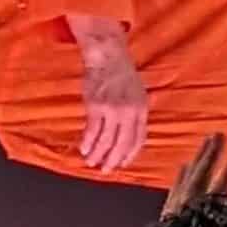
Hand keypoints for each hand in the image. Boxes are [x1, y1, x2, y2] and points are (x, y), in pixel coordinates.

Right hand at [79, 42, 148, 171]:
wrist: (108, 57)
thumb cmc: (122, 75)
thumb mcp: (138, 94)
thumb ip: (135, 114)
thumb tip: (130, 137)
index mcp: (142, 109)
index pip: (138, 139)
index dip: (130, 154)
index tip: (122, 164)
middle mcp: (129, 112)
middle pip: (122, 143)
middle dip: (114, 159)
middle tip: (106, 170)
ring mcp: (112, 110)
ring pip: (106, 140)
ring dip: (98, 154)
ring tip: (92, 162)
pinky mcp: (95, 106)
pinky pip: (91, 130)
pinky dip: (87, 142)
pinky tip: (84, 149)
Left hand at [161, 133, 226, 217]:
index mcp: (203, 210)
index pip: (220, 185)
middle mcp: (189, 202)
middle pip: (203, 173)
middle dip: (212, 153)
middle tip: (219, 134)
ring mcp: (176, 205)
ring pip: (189, 176)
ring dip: (198, 158)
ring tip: (206, 141)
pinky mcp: (167, 213)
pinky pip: (175, 188)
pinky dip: (181, 176)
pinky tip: (184, 165)